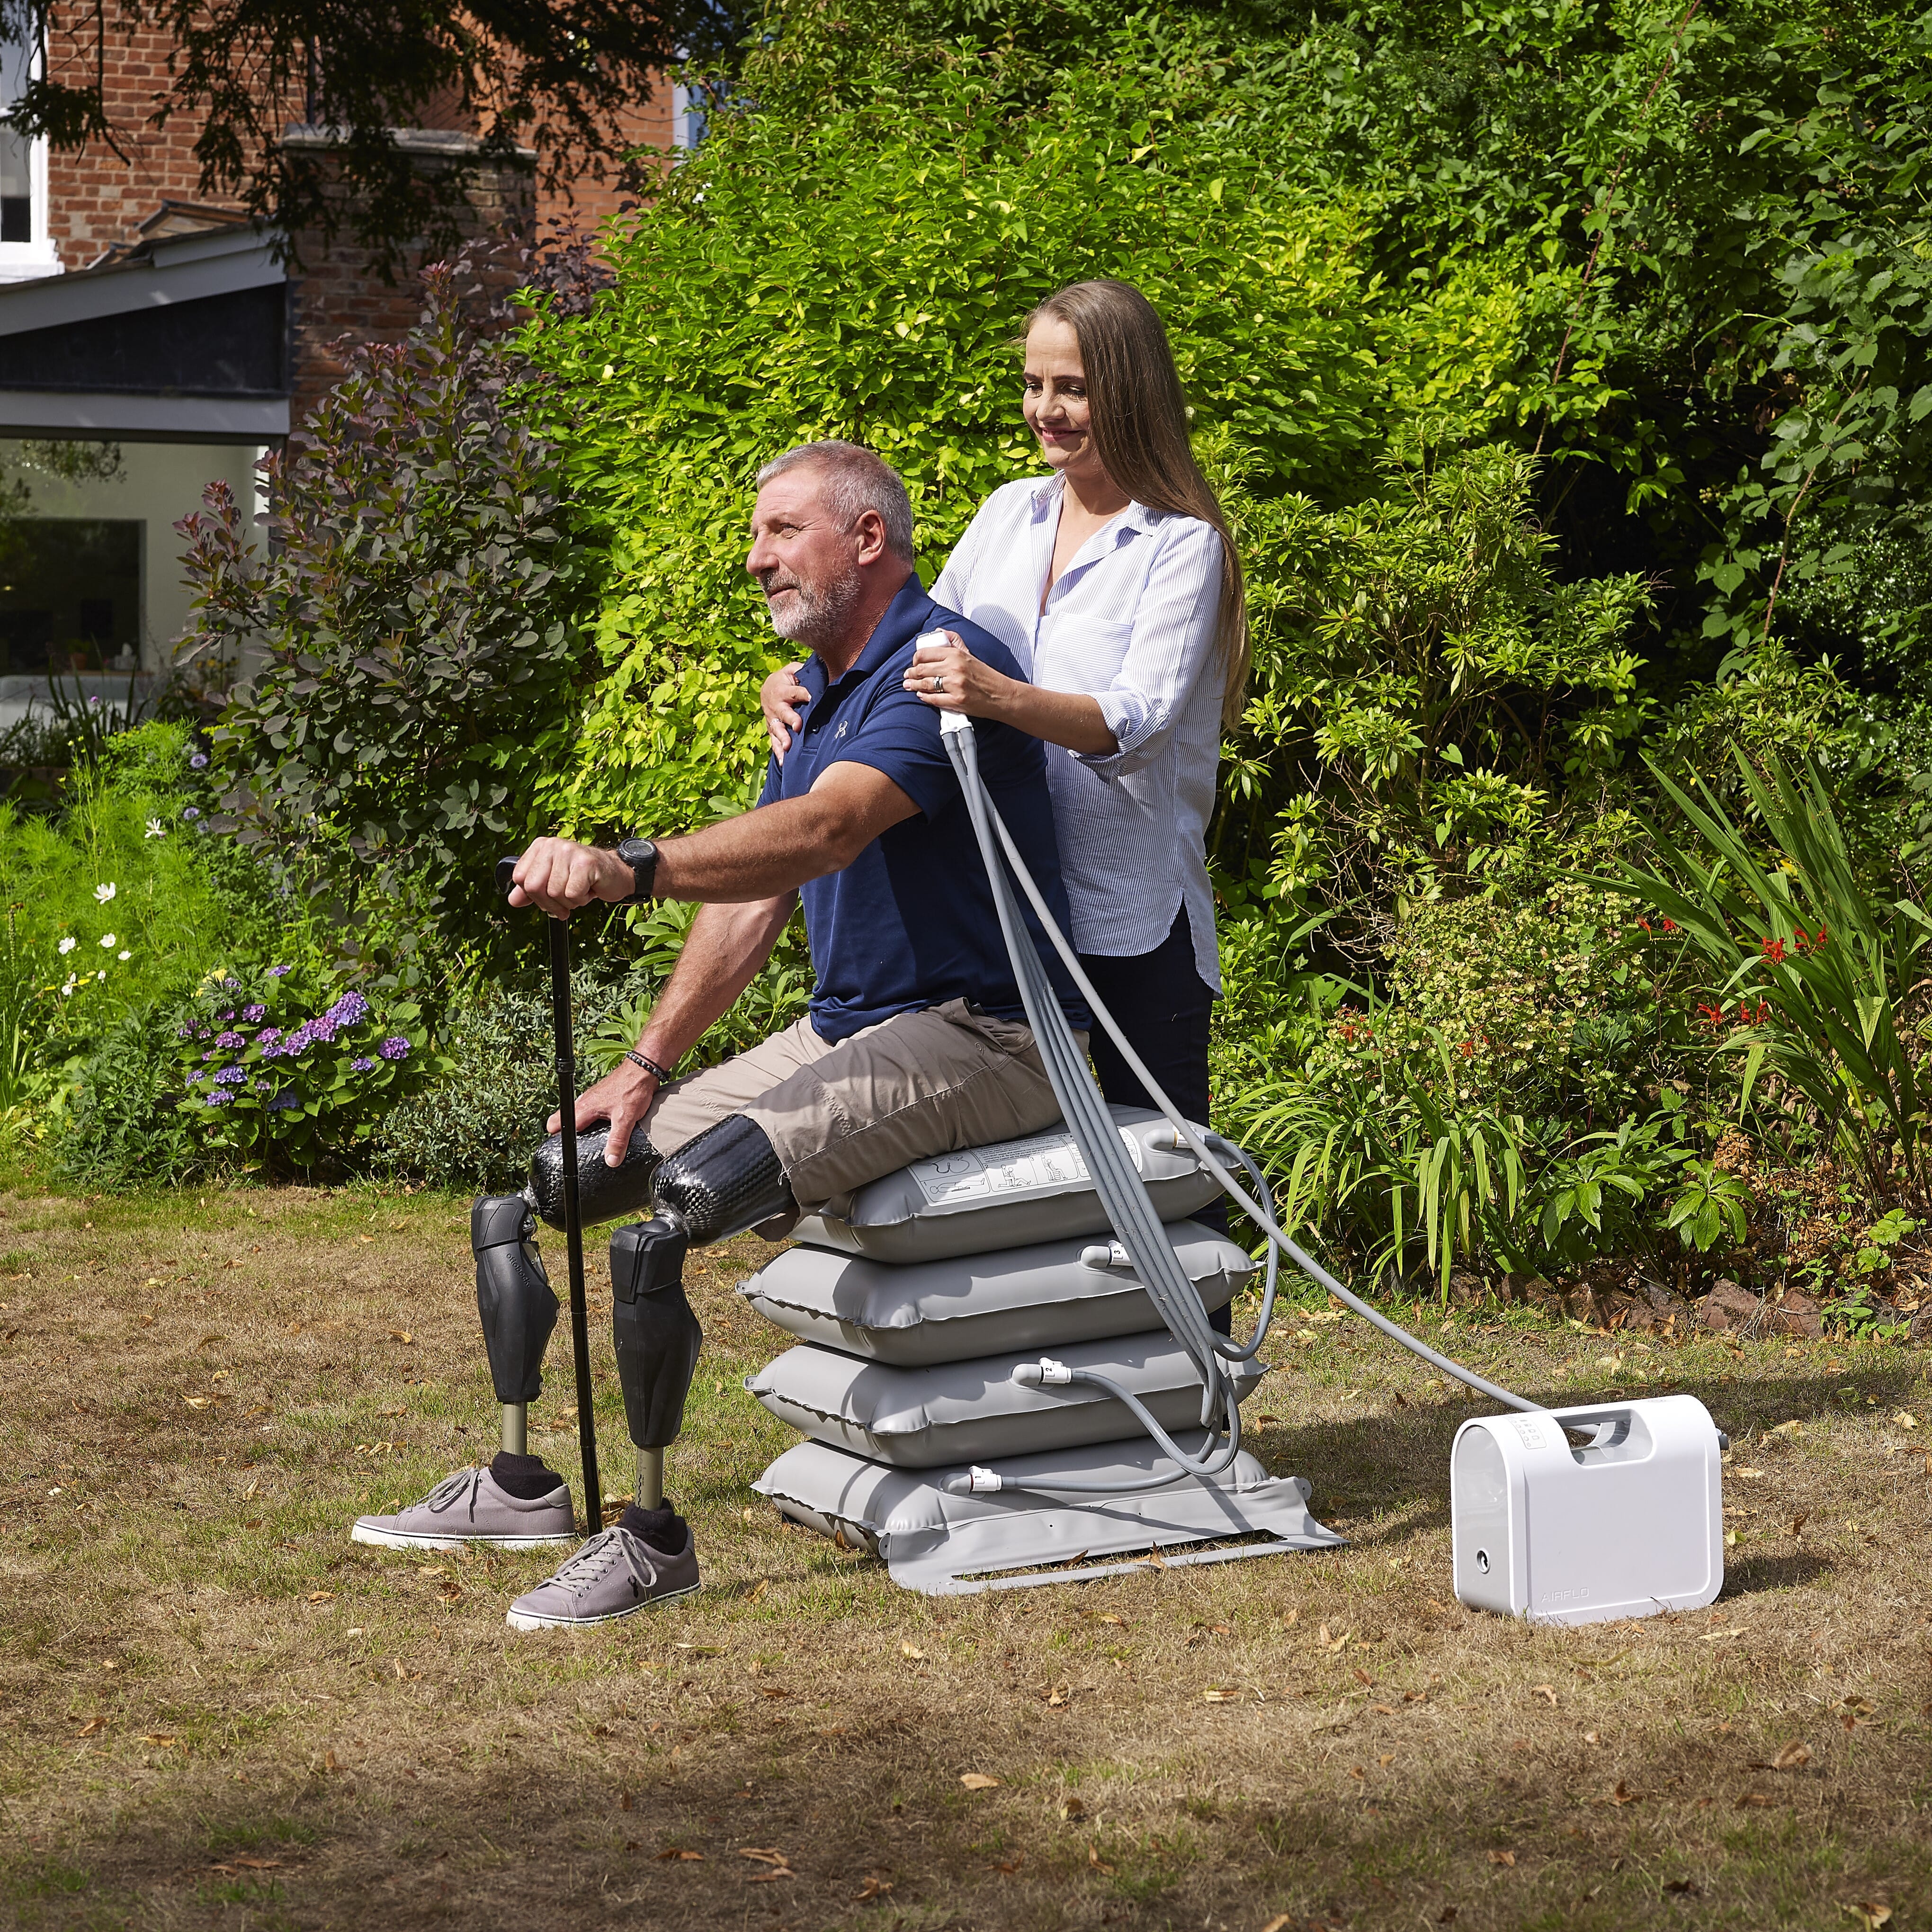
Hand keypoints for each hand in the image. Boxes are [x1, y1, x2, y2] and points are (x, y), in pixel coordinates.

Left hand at [507, 837, 630, 917]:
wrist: (616, 875)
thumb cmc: (583, 879)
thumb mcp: (552, 883)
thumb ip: (530, 891)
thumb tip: (512, 901)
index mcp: (540, 847)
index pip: (520, 878)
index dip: (534, 896)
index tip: (549, 897)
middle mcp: (552, 845)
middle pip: (533, 887)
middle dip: (549, 903)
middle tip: (565, 901)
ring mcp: (568, 851)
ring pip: (554, 893)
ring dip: (569, 902)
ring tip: (580, 890)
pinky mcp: (585, 862)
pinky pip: (572, 894)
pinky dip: (581, 900)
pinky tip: (589, 889)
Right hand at [546, 1058, 657, 1165]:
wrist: (643, 1069)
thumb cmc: (632, 1088)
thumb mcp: (625, 1119)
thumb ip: (617, 1141)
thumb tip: (610, 1161)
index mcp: (584, 1107)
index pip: (560, 1124)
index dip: (557, 1138)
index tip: (558, 1150)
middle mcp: (584, 1101)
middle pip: (564, 1118)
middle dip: (563, 1132)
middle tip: (571, 1147)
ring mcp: (592, 1097)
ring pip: (576, 1113)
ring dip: (576, 1125)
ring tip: (583, 1139)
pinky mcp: (601, 1096)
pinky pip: (587, 1109)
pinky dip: (587, 1118)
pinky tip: (598, 1125)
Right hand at [760, 662, 810, 758]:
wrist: (767, 688)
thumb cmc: (786, 679)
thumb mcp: (793, 670)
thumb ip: (803, 671)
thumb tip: (820, 670)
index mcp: (783, 690)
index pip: (795, 692)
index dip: (803, 693)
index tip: (811, 697)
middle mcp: (777, 706)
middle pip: (784, 713)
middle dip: (791, 719)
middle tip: (798, 726)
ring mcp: (773, 719)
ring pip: (777, 729)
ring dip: (782, 739)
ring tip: (788, 748)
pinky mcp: (772, 729)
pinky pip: (774, 741)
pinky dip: (778, 752)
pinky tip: (783, 762)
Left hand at [904, 632, 1010, 717]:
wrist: (1000, 694)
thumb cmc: (985, 675)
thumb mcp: (969, 654)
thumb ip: (954, 641)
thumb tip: (939, 632)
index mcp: (956, 655)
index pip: (925, 654)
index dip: (915, 659)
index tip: (913, 663)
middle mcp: (954, 668)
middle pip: (922, 669)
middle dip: (911, 673)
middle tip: (907, 676)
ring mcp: (954, 686)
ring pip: (925, 684)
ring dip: (913, 685)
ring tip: (909, 685)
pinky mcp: (956, 701)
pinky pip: (933, 699)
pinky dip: (924, 697)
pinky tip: (921, 695)